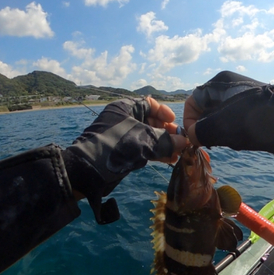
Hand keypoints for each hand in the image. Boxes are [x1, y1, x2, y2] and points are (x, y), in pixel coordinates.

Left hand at [63, 97, 186, 223]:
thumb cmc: (116, 147)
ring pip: (148, 137)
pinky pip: (143, 149)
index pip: (148, 104)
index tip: (173, 121)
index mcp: (124, 107)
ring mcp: (122, 136)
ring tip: (178, 153)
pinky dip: (155, 153)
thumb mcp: (144, 141)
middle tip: (179, 141)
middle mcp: (123, 118)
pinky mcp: (122, 152)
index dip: (163, 112)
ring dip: (163, 145)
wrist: (89, 171)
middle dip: (166, 132)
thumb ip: (166, 140)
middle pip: (150, 121)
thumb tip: (184, 141)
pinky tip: (169, 160)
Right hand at [183, 71, 273, 157]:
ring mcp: (242, 92)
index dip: (190, 123)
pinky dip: (232, 128)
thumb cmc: (256, 122)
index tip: (196, 139)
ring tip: (232, 139)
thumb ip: (199, 131)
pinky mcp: (253, 101)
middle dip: (206, 128)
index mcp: (219, 82)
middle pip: (204, 109)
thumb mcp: (221, 128)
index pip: (192, 103)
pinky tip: (243, 137)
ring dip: (220, 130)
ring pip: (218, 115)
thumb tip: (192, 135)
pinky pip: (232, 116)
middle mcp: (229, 83)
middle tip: (213, 143)